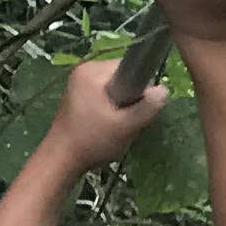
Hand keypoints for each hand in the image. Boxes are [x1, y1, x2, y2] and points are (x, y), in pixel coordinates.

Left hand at [35, 54, 165, 177]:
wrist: (62, 159)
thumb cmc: (92, 140)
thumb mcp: (126, 125)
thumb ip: (148, 106)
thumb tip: (163, 89)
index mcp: (92, 71)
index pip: (129, 67)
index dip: (140, 87)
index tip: (135, 108)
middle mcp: (84, 70)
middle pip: (122, 76)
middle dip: (130, 97)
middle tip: (125, 120)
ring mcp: (79, 82)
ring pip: (116, 86)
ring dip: (122, 104)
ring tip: (115, 124)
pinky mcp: (78, 94)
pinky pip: (106, 93)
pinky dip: (111, 107)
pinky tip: (107, 123)